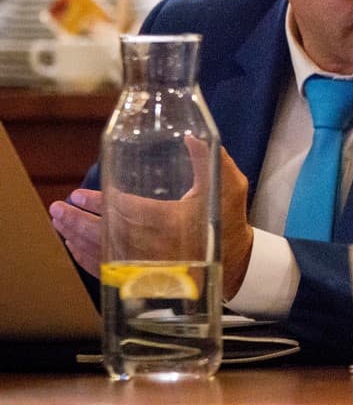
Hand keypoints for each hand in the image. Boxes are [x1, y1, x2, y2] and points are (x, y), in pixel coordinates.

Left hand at [50, 138, 253, 299]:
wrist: (234, 260)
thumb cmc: (227, 219)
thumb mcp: (228, 185)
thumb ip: (209, 159)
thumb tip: (189, 135)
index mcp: (172, 221)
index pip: (126, 212)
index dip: (99, 204)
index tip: (78, 195)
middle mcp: (154, 246)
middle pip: (105, 234)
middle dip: (78, 221)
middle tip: (58, 208)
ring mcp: (146, 265)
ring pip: (101, 253)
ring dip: (76, 237)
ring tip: (59, 221)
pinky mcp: (143, 276)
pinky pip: (107, 270)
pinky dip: (85, 258)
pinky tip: (73, 244)